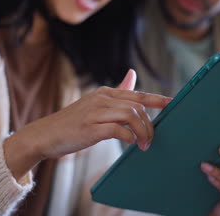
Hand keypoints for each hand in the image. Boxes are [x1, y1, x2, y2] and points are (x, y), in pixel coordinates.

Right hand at [4, 69, 171, 179]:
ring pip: (131, 116)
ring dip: (142, 132)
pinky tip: (130, 143)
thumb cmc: (73, 122)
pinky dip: (128, 137)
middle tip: (151, 140)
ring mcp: (95, 112)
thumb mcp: (95, 103)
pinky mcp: (90, 128)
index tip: (174, 104)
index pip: (138, 94)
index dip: (158, 99)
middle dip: (150, 124)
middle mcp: (102, 99)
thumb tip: (132, 74)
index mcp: (105, 93)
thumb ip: (116, 91)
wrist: (44, 135)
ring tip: (143, 145)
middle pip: (138, 106)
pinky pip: (118, 129)